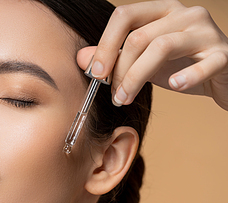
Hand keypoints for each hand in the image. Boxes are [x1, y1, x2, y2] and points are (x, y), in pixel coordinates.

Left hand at [77, 0, 227, 110]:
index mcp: (161, 11)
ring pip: (162, 47)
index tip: (95, 73)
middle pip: (139, 37)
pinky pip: (203, 64)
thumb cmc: (179, 65)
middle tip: (114, 95)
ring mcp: (206, 32)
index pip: (124, 16)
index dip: (105, 44)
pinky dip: (186, 77)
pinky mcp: (224, 53)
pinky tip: (174, 86)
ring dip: (137, 78)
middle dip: (119, 71)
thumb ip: (114, 57)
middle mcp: (184, 14)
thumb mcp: (142, 61)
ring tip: (126, 98)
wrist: (222, 76)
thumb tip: (82, 58)